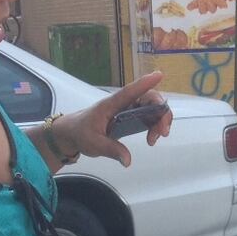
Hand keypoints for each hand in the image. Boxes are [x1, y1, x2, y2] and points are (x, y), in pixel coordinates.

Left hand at [52, 72, 173, 167]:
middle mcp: (123, 103)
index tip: (159, 75)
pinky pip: (149, 116)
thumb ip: (111, 150)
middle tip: (162, 132)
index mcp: (111, 104)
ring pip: (152, 108)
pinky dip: (155, 126)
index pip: (129, 91)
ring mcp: (129, 109)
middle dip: (161, 112)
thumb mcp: (93, 143)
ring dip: (160, 121)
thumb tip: (128, 161)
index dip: (144, 84)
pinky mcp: (132, 116)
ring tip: (154, 139)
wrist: (74, 133)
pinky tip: (151, 139)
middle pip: (149, 99)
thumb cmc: (81, 133)